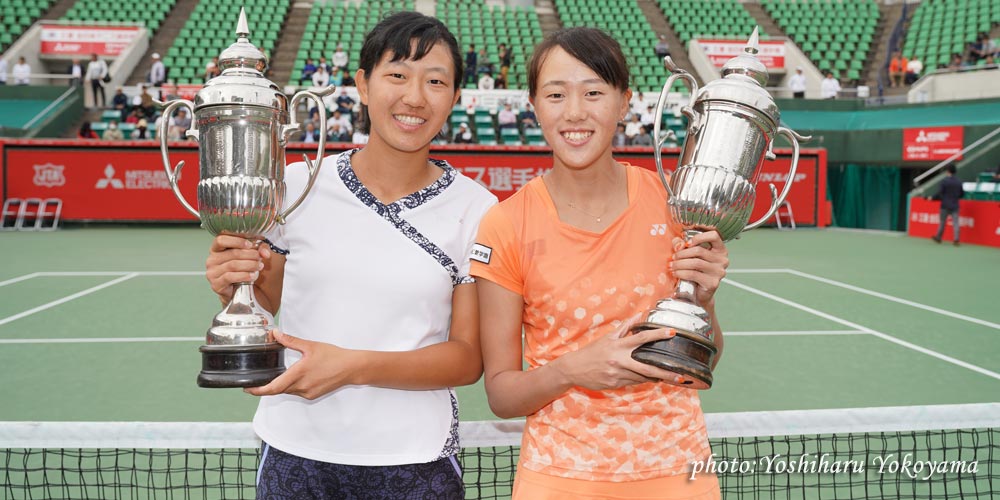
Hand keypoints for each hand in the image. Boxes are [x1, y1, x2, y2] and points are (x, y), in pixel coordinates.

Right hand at [205, 234, 269, 302]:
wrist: (235, 290)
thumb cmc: (240, 269)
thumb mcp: (250, 255)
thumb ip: (259, 250)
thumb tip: (265, 252)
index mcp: (216, 249)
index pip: (221, 240)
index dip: (236, 241)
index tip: (250, 244)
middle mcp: (212, 260)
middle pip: (232, 253)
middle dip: (250, 254)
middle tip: (259, 257)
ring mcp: (212, 272)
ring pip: (233, 265)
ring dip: (250, 265)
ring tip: (259, 266)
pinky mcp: (216, 284)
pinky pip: (230, 277)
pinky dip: (244, 275)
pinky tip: (252, 275)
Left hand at [244, 331, 359, 399]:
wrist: (351, 368)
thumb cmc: (333, 356)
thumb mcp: (310, 346)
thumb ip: (290, 341)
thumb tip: (276, 334)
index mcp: (298, 374)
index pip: (272, 388)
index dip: (257, 390)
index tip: (247, 388)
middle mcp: (301, 386)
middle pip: (278, 390)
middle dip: (267, 386)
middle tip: (257, 380)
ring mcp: (307, 392)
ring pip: (287, 391)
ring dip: (280, 385)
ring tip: (276, 376)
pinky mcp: (313, 395)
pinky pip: (297, 392)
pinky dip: (291, 386)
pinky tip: (295, 377)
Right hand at [550, 317, 685, 389]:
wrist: (574, 368)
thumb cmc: (592, 351)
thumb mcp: (607, 337)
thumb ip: (625, 327)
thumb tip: (638, 315)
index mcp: (619, 346)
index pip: (642, 338)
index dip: (658, 335)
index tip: (672, 333)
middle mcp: (620, 360)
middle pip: (648, 367)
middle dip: (666, 372)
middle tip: (680, 375)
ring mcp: (618, 374)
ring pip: (642, 377)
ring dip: (656, 378)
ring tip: (670, 377)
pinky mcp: (615, 384)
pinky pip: (633, 383)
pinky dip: (643, 380)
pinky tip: (651, 379)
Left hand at [669, 231, 728, 306]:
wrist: (698, 294)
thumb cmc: (695, 272)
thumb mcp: (690, 256)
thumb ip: (684, 247)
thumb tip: (676, 241)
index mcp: (720, 250)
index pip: (714, 235)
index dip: (699, 237)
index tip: (687, 243)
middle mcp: (723, 260)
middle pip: (699, 250)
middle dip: (682, 253)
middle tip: (673, 258)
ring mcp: (719, 272)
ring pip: (695, 263)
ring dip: (680, 263)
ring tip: (672, 266)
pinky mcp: (712, 283)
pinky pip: (693, 274)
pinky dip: (681, 273)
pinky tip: (675, 273)